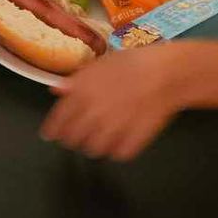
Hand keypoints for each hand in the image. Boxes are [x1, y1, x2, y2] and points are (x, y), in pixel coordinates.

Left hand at [40, 45, 189, 161]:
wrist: (167, 73)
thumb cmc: (135, 63)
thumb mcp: (101, 64)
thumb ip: (77, 80)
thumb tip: (57, 90)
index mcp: (83, 93)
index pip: (59, 119)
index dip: (52, 129)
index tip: (50, 135)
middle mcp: (93, 113)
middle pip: (72, 138)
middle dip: (72, 139)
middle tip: (76, 138)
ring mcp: (113, 130)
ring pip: (93, 150)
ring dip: (93, 146)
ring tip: (99, 140)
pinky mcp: (133, 142)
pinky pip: (118, 154)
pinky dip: (117, 151)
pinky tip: (120, 143)